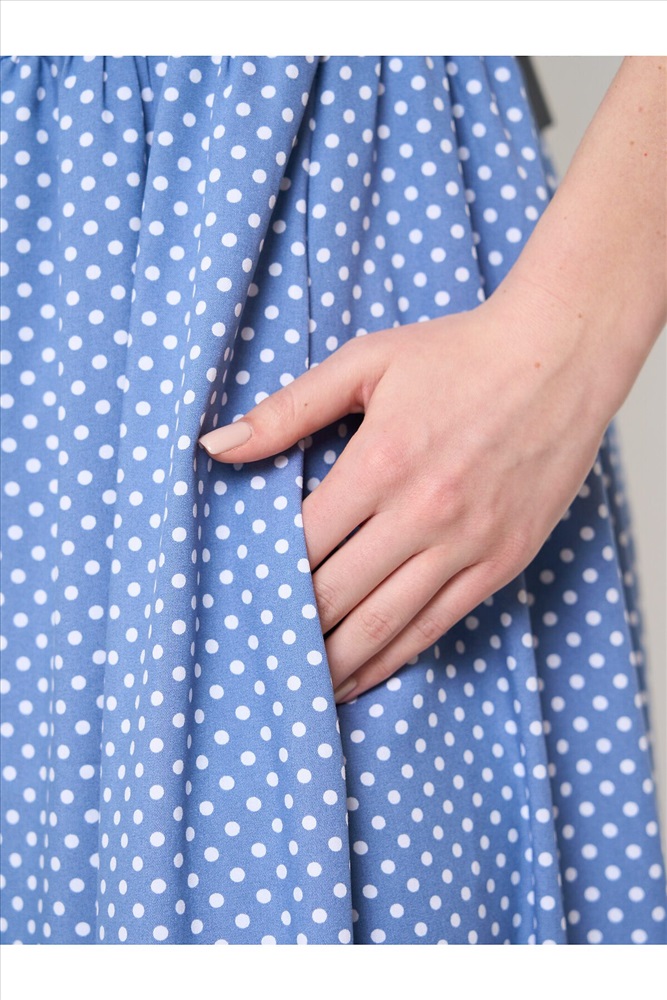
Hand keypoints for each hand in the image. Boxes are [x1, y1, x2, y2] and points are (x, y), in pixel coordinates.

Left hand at [198, 294, 608, 704]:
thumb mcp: (365, 363)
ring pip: (384, 625)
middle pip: (336, 595)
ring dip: (336, 662)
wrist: (560, 358)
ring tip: (302, 688)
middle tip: (261, 658)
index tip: (242, 602)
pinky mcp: (502, 561)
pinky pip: (437, 626)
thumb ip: (286, 411)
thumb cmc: (458, 355)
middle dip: (293, 632)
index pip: (303, 544)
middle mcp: (422, 513)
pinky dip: (394, 658)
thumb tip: (214, 447)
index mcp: (380, 462)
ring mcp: (467, 543)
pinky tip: (365, 675)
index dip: (267, 580)